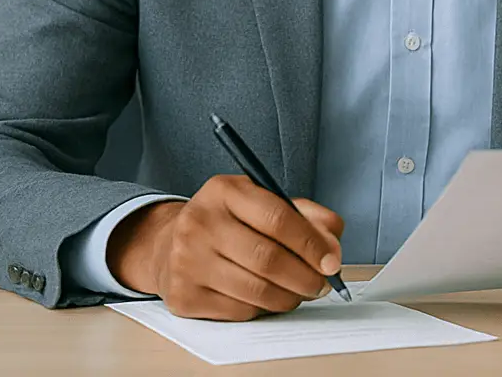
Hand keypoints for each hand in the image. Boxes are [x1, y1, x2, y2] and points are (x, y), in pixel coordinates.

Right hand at [108, 175, 344, 320]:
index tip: (332, 261)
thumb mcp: (262, 202)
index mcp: (223, 191)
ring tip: (299, 292)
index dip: (312, 243)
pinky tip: (267, 298)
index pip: (277, 218)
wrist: (169, 244)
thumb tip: (333, 247)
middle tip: (322, 284)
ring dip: (289, 297)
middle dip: (306, 277)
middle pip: (268, 259)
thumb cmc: (227, 222)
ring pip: (257, 291)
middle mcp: (199, 223)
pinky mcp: (183, 297)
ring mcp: (187, 262)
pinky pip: (240, 311)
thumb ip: (305, 216)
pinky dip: (263, 309)